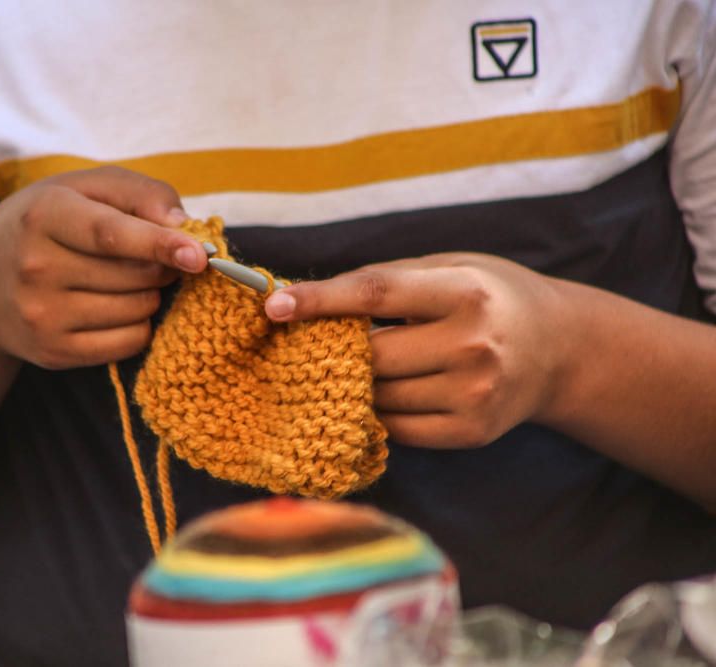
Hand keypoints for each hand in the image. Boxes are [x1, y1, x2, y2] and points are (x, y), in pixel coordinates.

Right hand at [0, 167, 206, 368]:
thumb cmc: (46, 224)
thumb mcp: (82, 188)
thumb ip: (138, 193)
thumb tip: (183, 228)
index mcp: (45, 216)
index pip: (110, 234)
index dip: (159, 244)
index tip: (199, 255)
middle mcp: (36, 267)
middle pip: (136, 274)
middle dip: (161, 265)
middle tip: (149, 255)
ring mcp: (42, 315)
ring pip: (138, 310)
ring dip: (149, 294)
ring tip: (121, 279)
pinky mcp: (52, 352)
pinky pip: (129, 343)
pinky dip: (138, 325)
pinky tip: (114, 308)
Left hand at [264, 253, 571, 447]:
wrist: (561, 349)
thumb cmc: (492, 297)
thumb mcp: (451, 267)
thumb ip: (386, 281)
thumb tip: (307, 298)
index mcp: (464, 292)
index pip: (374, 294)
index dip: (319, 300)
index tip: (275, 306)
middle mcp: (473, 346)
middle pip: (372, 356)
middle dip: (338, 350)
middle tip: (320, 342)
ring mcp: (474, 395)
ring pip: (379, 397)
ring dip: (358, 382)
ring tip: (364, 365)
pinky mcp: (471, 432)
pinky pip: (397, 428)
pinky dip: (380, 410)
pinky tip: (391, 390)